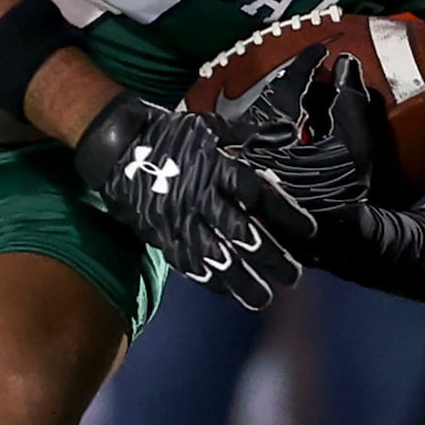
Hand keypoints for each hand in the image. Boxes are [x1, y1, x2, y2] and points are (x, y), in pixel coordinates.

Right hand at [73, 93, 313, 309]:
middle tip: (292, 277)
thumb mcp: (211, 126)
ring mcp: (178, 218)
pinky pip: (186, 261)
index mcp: (217, 167)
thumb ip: (247, 137)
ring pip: (215, 255)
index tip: (308, 232)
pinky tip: (225, 291)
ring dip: (241, 280)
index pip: (259, 195)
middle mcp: (201, 197)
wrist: (117, 144)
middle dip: (269, 257)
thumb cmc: (168, 133)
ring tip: (262, 298)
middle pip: (242, 232)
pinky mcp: (159, 233)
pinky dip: (207, 278)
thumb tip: (284, 135)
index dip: (286, 215)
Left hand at [224, 47, 378, 216]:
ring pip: (251, 117)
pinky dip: (264, 122)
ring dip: (274, 100)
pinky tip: (283, 119)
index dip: (305, 64)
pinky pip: (247, 135)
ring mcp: (240, 161)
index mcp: (277, 138)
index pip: (288, 88)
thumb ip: (350, 103)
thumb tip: (344, 63)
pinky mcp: (239, 172)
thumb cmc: (344, 193)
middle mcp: (249, 148)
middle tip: (310, 69)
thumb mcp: (355, 147)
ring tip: (299, 91)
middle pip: (264, 101)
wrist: (332, 238)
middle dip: (289, 81)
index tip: (321, 49)